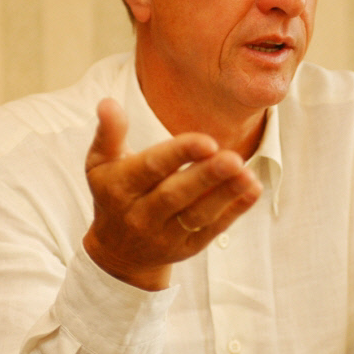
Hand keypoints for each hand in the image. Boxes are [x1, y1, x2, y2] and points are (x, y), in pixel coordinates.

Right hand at [83, 98, 262, 289]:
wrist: (118, 251)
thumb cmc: (114, 194)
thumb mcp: (101, 164)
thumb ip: (109, 133)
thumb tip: (108, 103)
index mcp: (119, 188)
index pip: (151, 168)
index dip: (179, 154)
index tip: (207, 141)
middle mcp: (140, 215)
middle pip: (176, 195)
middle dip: (206, 177)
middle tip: (233, 158)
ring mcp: (165, 235)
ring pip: (198, 215)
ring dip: (225, 195)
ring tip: (248, 175)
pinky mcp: (188, 248)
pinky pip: (213, 230)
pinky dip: (235, 210)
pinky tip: (253, 190)